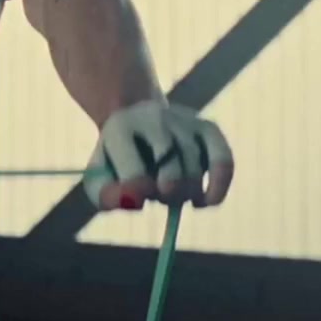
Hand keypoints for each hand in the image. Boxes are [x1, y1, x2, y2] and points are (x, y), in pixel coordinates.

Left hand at [81, 99, 233, 211]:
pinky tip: (205, 202)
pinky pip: (223, 160)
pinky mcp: (207, 128)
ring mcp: (183, 120)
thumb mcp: (98, 178)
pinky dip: (219, 186)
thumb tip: (134, 203)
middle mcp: (153, 118)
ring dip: (185, 193)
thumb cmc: (116, 160)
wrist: (136, 122)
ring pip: (194, 167)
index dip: (137, 192)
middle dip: (166, 192)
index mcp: (120, 128)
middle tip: (160, 197)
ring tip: (172, 194)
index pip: (133, 168)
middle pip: (169, 165)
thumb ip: (105, 196)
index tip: (139, 202)